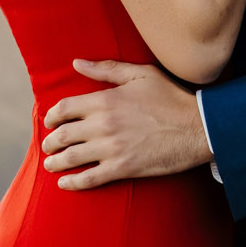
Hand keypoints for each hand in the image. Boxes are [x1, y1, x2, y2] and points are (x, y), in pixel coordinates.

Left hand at [40, 60, 212, 188]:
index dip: (51, 116)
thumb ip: (106, 68)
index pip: (64, 108)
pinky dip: (72, 183)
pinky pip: (89, 179)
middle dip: (50, 141)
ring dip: (55, 162)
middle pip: (63, 135)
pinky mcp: (122, 168)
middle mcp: (103, 125)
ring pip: (71, 158)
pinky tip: (65, 183)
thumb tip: (77, 63)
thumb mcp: (140, 74)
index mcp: (105, 100)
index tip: (49, 121)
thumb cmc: (171, 97)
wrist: (198, 127)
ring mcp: (112, 148)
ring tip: (50, 164)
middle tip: (48, 145)